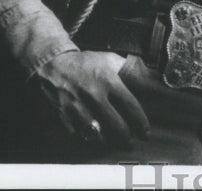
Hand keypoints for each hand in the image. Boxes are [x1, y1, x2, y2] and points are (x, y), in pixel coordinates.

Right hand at [34, 50, 149, 145]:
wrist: (52, 65)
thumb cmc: (84, 63)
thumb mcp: (108, 59)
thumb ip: (127, 70)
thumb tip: (149, 79)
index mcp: (108, 81)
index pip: (131, 107)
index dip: (141, 123)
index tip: (145, 131)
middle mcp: (94, 96)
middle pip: (117, 126)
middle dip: (127, 138)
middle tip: (131, 141)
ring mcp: (77, 108)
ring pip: (99, 136)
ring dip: (109, 141)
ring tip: (115, 142)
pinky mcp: (64, 117)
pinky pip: (79, 137)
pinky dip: (88, 139)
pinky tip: (95, 137)